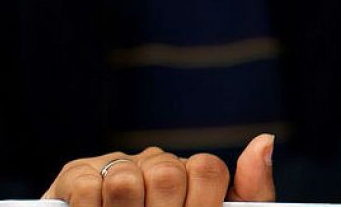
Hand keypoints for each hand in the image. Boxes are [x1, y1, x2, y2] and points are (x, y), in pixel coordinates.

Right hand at [43, 134, 275, 206]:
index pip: (208, 169)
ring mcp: (116, 167)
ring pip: (126, 179)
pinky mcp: (76, 176)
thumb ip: (251, 192)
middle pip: (168, 173)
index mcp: (192, 178)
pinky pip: (89, 187)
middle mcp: (156, 165)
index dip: (201, 203)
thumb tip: (265, 139)